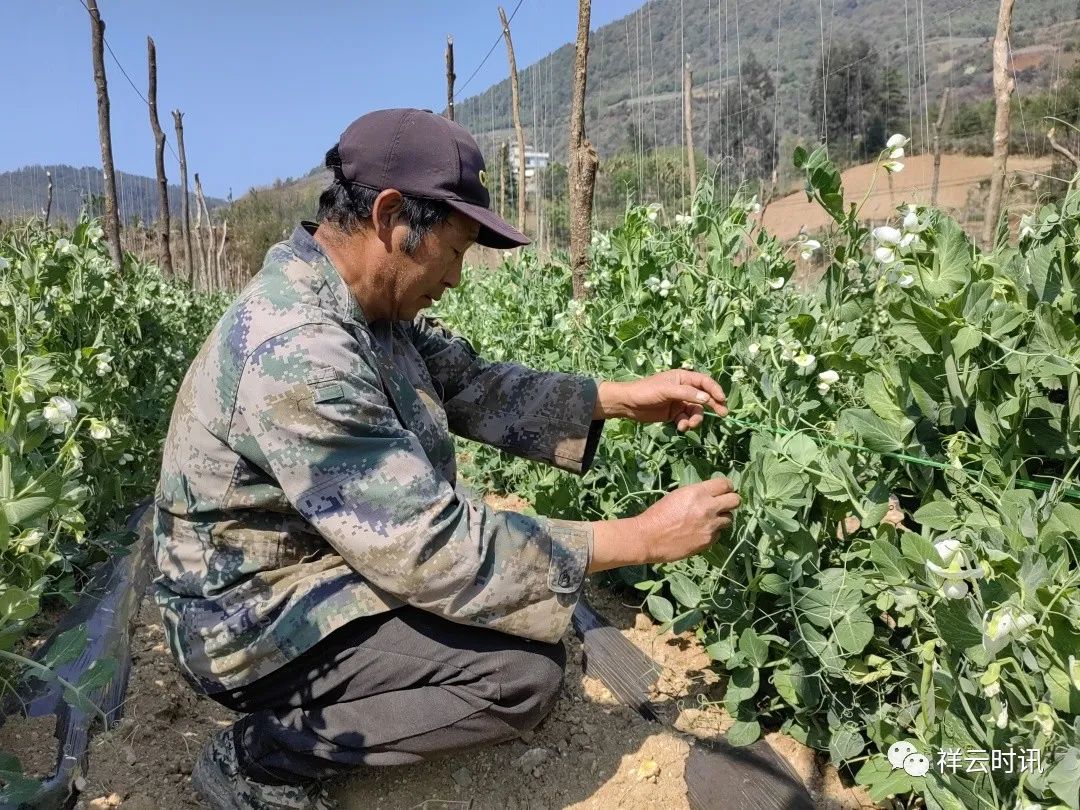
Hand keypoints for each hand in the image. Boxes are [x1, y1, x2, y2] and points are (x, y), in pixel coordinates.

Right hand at [587, 478, 740, 572]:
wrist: (648, 538)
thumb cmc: (658, 514)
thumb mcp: (678, 495)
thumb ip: (697, 494)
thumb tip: (710, 495)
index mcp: (698, 492)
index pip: (725, 484)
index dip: (726, 487)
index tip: (724, 490)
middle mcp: (708, 508)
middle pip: (735, 501)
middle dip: (731, 501)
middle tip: (723, 505)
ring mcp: (710, 526)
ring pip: (729, 519)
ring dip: (721, 518)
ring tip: (709, 521)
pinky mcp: (708, 541)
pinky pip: (718, 534)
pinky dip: (712, 533)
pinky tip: (700, 533)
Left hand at [595, 370, 727, 430]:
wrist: (628, 404)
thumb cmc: (646, 391)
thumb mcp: (667, 391)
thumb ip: (687, 394)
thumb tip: (707, 399)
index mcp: (683, 377)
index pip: (704, 382)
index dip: (715, 390)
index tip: (721, 400)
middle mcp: (684, 389)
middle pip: (704, 397)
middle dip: (713, 405)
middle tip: (722, 414)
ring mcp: (679, 402)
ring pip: (696, 411)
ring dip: (695, 419)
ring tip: (688, 425)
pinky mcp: (674, 414)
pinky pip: (686, 419)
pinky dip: (686, 424)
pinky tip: (680, 427)